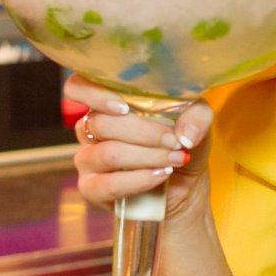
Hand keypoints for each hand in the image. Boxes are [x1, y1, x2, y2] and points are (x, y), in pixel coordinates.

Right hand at [66, 74, 213, 224]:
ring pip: (109, 153)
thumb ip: (196, 116)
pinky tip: (161, 175)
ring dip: (147, 157)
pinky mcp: (91, 188)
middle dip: (145, 133)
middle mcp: (91, 128)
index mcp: (108, 102)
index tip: (124, 106)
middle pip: (102, 124)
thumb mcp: (197, 122)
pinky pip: (109, 184)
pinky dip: (140, 179)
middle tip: (175, 141)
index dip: (94, 94)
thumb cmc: (181, 144)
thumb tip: (184, 134)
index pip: (78, 87)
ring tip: (175, 159)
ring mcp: (87, 158)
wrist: (184, 185)